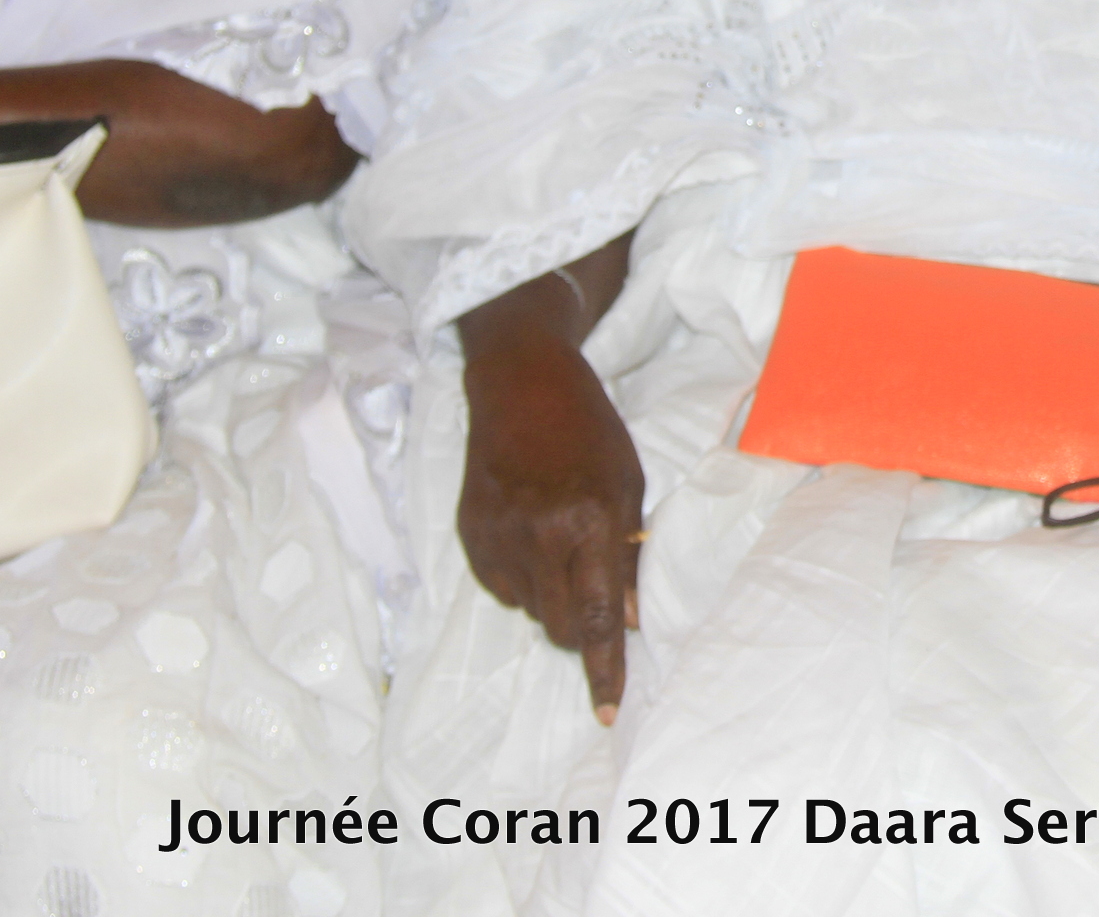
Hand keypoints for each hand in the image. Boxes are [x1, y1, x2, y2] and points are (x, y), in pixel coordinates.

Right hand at [458, 305, 644, 724]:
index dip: (605, 670)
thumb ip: (627, 554)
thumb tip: (629, 620)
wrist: (520, 386)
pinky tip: (532, 538)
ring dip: (553, 600)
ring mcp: (498, 539)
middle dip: (584, 630)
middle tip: (597, 592)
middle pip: (562, 628)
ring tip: (562, 548)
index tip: (607, 711)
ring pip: (532, 613)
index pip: (599, 618)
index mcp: (589, 522)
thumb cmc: (588, 430)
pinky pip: (502, 590)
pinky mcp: (469, 538)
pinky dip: (523, 580)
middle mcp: (539, 537)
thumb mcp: (628, 483)